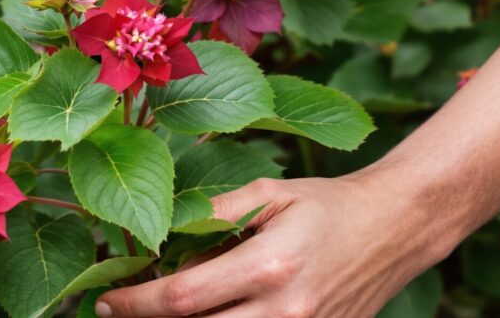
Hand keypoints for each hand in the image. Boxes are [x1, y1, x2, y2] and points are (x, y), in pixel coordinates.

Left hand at [96, 174, 454, 317]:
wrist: (394, 228)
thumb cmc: (326, 204)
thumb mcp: (267, 193)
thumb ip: (211, 217)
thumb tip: (157, 240)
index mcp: (270, 265)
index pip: (183, 297)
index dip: (136, 303)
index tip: (106, 300)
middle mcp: (287, 311)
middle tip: (121, 310)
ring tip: (160, 310)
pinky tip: (208, 314)